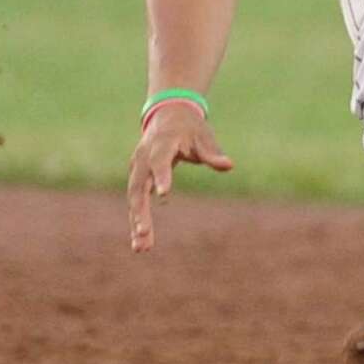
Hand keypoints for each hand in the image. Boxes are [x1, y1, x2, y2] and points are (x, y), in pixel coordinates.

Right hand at [126, 104, 232, 252]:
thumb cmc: (190, 128)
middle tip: (144, 234)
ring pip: (133, 198)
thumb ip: (213, 154)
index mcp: (162, 143)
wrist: (168, 115)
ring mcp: (137, 168)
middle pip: (139, 186)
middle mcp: (144, 157)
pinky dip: (136, 220)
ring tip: (141, 248)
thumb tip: (229, 165)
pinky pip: (134, 201)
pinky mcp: (136, 178)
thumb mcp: (204, 137)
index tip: (164, 196)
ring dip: (136, 222)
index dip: (161, 177)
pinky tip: (140, 242)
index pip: (160, 161)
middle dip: (140, 211)